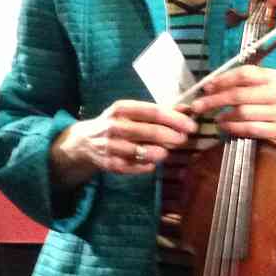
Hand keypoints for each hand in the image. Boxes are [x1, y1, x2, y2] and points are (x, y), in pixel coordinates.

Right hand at [50, 100, 196, 186]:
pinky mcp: (109, 164)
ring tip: (167, 152)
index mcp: (121, 108)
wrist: (84, 142)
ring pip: (138, 151)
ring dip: (157, 152)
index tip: (191, 125)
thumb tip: (187, 109)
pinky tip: (153, 163)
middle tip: (184, 139)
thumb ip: (158, 112)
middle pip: (147, 131)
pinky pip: (131, 167)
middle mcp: (114, 126)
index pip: (151, 111)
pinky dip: (144, 166)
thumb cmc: (115, 124)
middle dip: (169, 136)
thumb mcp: (131, 112)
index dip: (173, 118)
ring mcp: (110, 146)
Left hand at [190, 66, 275, 148]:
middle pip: (240, 94)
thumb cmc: (271, 106)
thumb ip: (239, 85)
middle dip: (215, 100)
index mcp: (274, 77)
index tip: (206, 87)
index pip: (244, 74)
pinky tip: (226, 127)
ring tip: (215, 119)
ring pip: (244, 112)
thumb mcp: (261, 90)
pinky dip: (235, 128)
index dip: (222, 80)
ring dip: (224, 116)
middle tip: (199, 106)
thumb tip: (209, 86)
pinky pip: (252, 128)